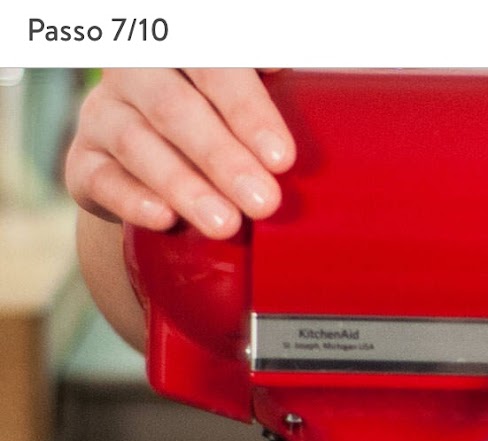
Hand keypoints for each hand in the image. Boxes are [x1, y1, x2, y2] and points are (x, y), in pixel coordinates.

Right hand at [65, 68, 293, 238]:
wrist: (159, 170)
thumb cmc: (218, 125)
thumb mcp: (241, 103)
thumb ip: (261, 91)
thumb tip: (285, 69)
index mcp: (181, 50)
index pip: (213, 68)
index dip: (247, 110)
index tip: (282, 158)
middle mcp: (135, 73)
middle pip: (174, 108)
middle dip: (223, 158)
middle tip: (264, 202)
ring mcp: (104, 115)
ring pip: (137, 144)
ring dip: (184, 186)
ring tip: (226, 224)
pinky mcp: (84, 162)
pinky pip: (101, 179)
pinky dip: (132, 200)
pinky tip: (164, 219)